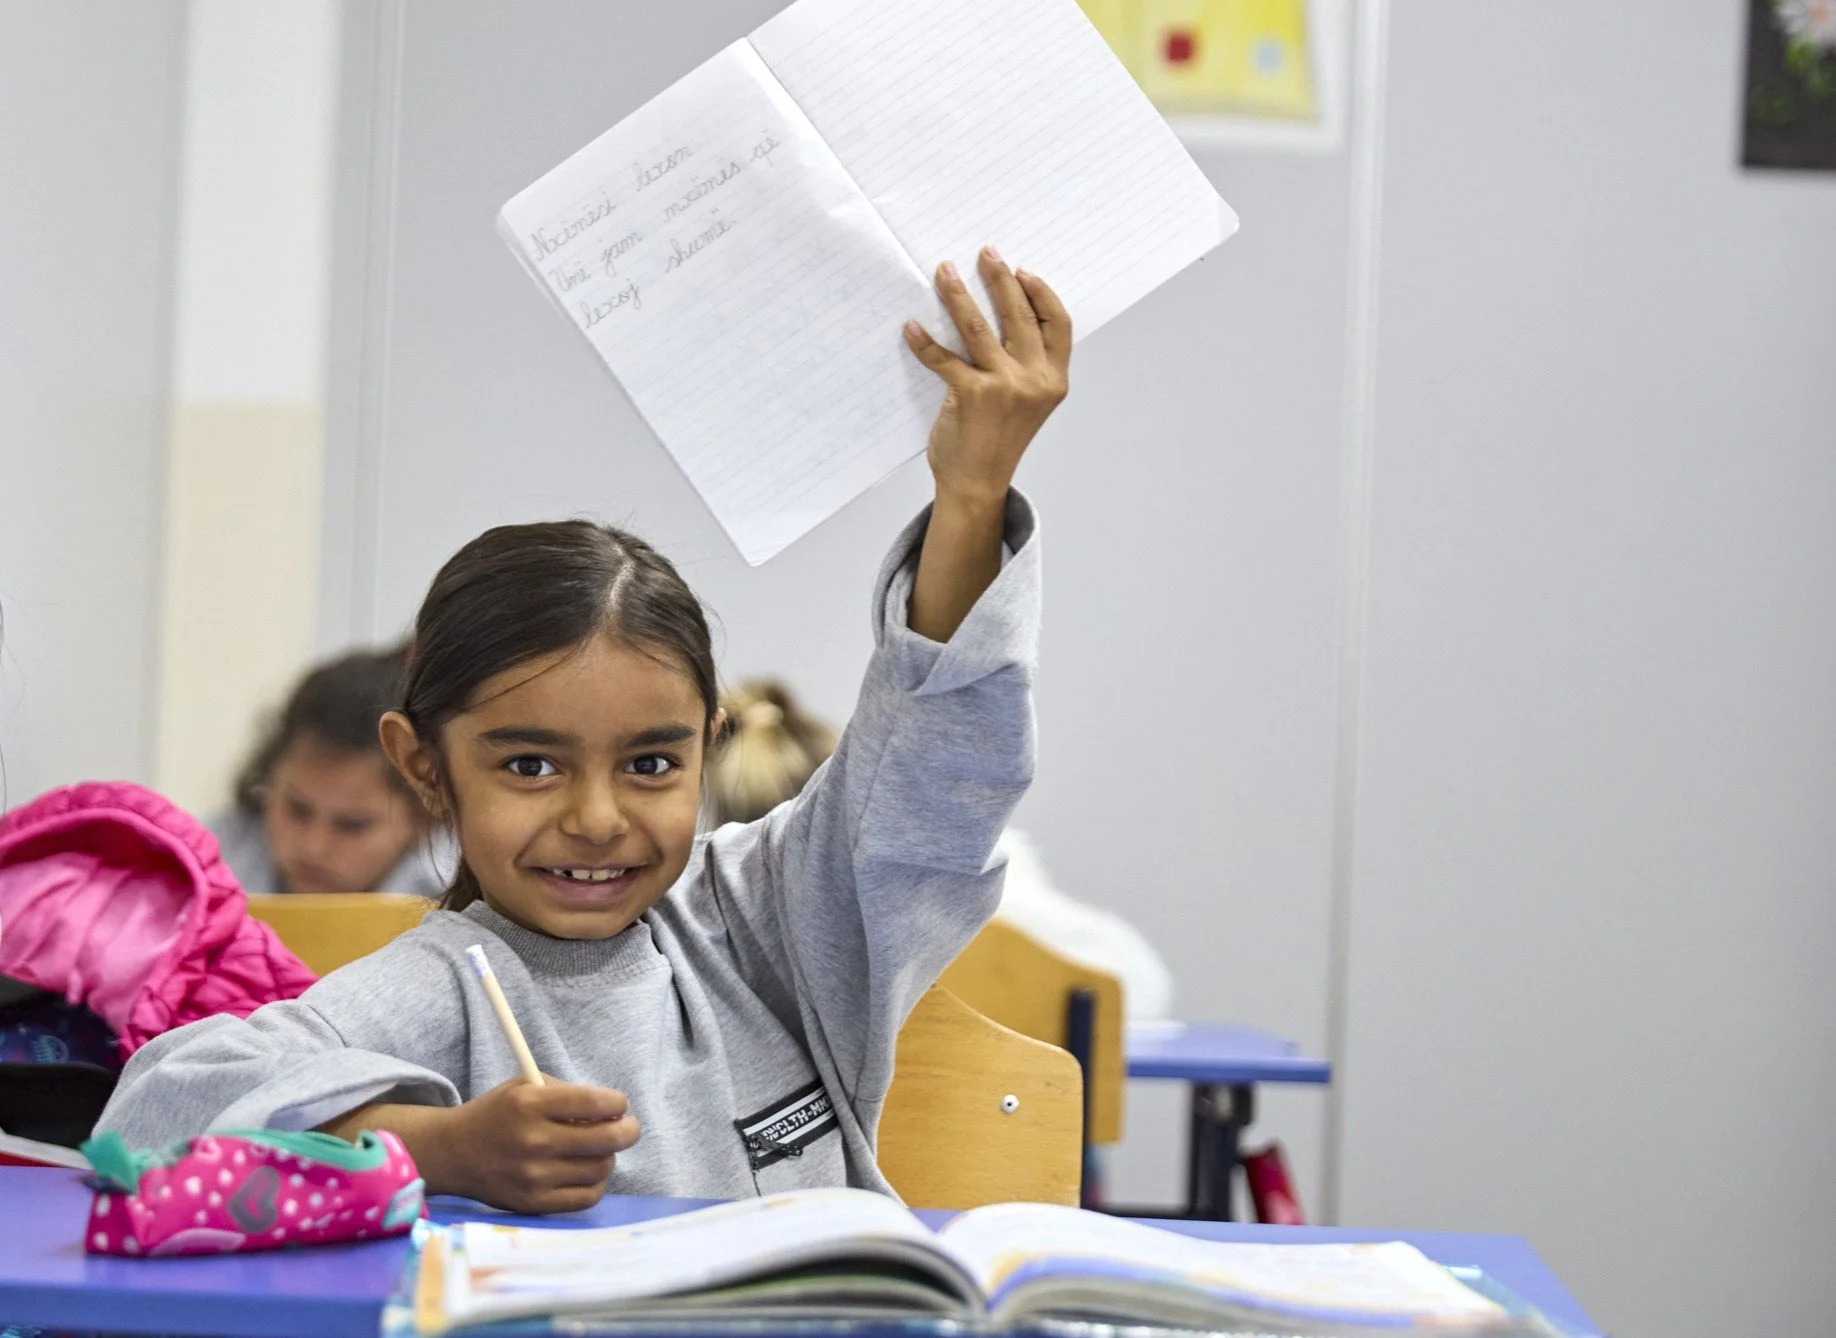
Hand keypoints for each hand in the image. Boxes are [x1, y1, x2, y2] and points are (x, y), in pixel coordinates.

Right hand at [324, 1079, 639, 1214]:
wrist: (454, 1153)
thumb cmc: (498, 1114)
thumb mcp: (526, 1087)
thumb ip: (567, 1095)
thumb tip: (611, 1113)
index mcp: (531, 1104)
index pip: (595, 1103)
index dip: (617, 1103)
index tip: (619, 1105)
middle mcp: (534, 1141)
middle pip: (606, 1140)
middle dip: (628, 1131)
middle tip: (628, 1128)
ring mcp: (534, 1176)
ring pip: (600, 1169)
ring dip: (608, 1157)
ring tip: (597, 1150)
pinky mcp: (533, 1203)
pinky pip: (586, 1198)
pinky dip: (595, 1184)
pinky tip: (586, 1172)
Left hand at [903, 248, 1070, 508]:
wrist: (978, 484)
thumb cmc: (999, 440)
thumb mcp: (1029, 403)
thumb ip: (1028, 366)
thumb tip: (1004, 315)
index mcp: (1054, 380)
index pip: (1058, 323)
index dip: (1041, 293)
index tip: (1022, 271)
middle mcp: (1035, 381)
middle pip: (1018, 315)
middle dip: (1000, 279)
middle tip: (985, 253)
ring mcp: (1004, 388)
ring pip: (979, 327)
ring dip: (958, 293)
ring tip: (944, 271)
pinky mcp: (971, 395)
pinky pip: (944, 359)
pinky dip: (924, 342)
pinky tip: (911, 327)